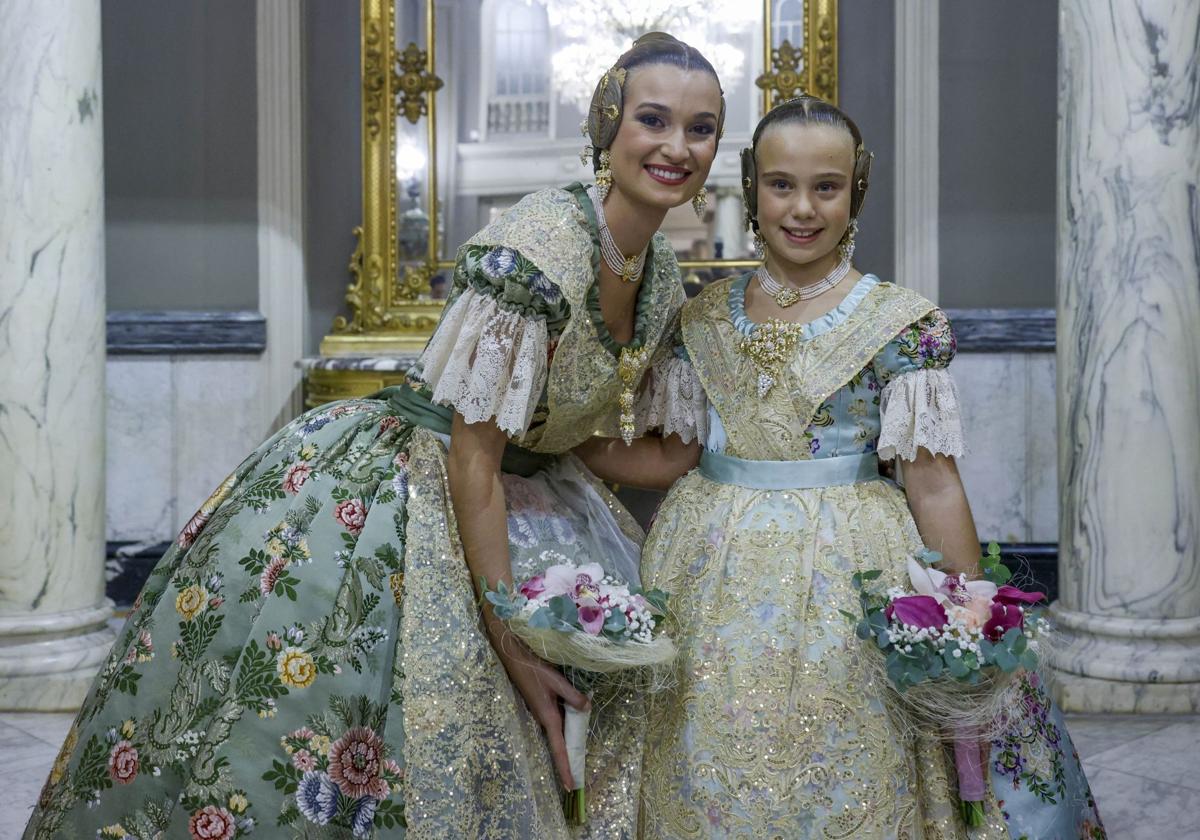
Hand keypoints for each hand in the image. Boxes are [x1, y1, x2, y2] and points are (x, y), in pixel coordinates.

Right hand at [486, 616, 589, 788]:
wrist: (514, 659)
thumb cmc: (533, 670)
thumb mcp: (556, 681)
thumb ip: (572, 695)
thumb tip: (587, 707)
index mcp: (548, 718)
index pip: (559, 749)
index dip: (565, 768)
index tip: (570, 787)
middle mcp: (545, 720)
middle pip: (559, 746)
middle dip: (567, 763)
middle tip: (577, 781)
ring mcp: (542, 714)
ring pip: (558, 734)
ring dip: (567, 747)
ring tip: (577, 762)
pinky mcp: (542, 707)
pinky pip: (557, 723)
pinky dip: (565, 730)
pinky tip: (573, 726)